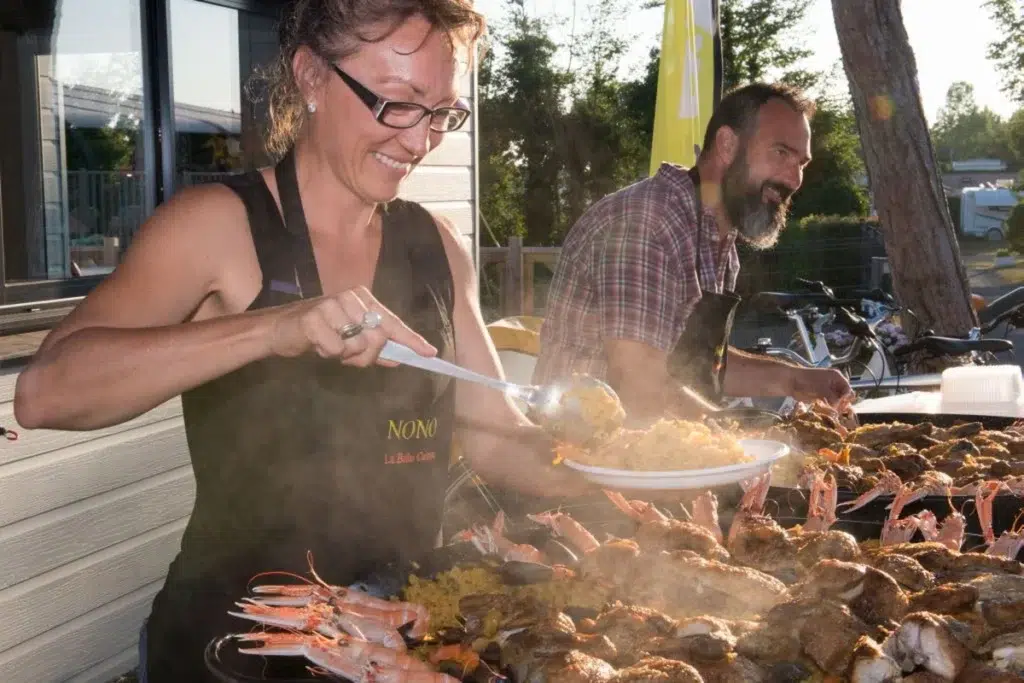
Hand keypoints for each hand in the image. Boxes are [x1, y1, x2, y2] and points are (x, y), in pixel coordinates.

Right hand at [269, 286, 435, 366]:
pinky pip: (337, 348)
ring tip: (328, 345)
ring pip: (357, 345)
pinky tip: (316, 344)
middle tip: (346, 355)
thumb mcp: (350, 339)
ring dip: (343, 355)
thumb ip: (374, 348)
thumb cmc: (319, 333)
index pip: (392, 322)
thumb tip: (398, 358)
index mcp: (363, 299)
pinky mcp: (315, 317)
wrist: (279, 328)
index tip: (430, 353)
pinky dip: (328, 353)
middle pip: (377, 339)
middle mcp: (351, 297)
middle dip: (365, 356)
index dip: (412, 340)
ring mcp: (333, 305)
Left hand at [788, 367, 852, 406]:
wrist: (792, 382)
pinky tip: (827, 412)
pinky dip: (830, 409)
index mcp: (837, 377)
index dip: (845, 398)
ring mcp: (829, 391)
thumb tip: (838, 406)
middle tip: (837, 410)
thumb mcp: (822, 388)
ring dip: (836, 408)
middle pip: (844, 396)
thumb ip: (833, 397)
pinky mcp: (823, 397)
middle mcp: (835, 384)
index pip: (848, 389)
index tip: (840, 404)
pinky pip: (830, 404)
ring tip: (832, 412)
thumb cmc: (807, 381)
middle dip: (842, 404)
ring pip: (838, 402)